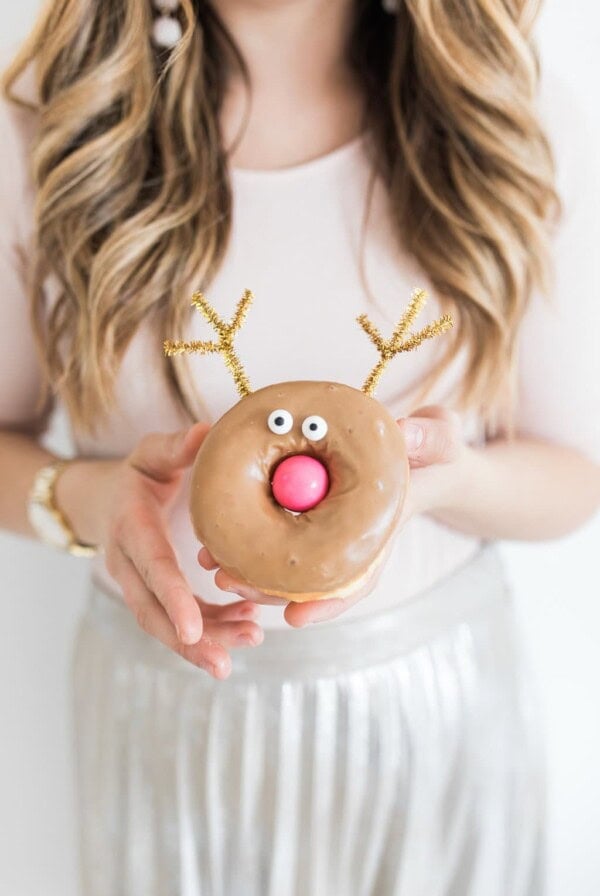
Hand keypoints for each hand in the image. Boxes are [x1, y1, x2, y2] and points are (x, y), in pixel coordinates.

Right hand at [55, 423, 263, 678]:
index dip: (171, 598)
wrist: (107, 500)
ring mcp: (137, 584)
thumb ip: (175, 446)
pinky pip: (177, 620)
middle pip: (151, 611)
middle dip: (188, 640)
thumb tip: (205, 431)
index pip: (151, 565)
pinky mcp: (154, 595)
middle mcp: (127, 562)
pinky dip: (210, 627)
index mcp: (130, 525)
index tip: (193, 629)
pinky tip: (245, 624)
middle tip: (224, 663)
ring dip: (205, 640)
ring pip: (164, 624)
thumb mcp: (152, 453)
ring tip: (250, 639)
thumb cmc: (140, 473)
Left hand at [198, 405, 467, 626]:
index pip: (359, 575)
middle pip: (311, 577)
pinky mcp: (315, 516)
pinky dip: (251, 539)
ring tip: (212, 565)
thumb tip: (404, 429)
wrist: (430, 456)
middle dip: (270, 588)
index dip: (328, 600)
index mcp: (382, 530)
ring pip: (290, 562)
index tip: (293, 618)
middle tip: (226, 582)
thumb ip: (428, 437)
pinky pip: (281, 535)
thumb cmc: (436, 450)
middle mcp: (353, 540)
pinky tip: (218, 538)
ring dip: (250, 568)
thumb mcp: (440, 439)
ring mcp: (333, 531)